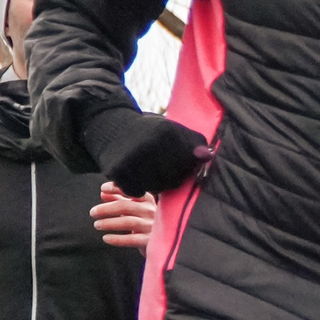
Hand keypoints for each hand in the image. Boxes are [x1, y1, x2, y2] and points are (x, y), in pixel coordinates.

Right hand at [79, 103, 208, 195]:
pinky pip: (137, 192)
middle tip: (160, 167)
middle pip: (174, 179)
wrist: (112, 127)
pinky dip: (137, 188)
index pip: (189, 165)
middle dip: (171, 178)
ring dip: (155, 184)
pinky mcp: (118, 170)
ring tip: (149, 170)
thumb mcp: (173, 130)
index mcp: (168, 132)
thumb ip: (194, 142)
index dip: (186, 168)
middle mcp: (150, 144)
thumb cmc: (150, 133)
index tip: (179, 162)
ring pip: (156, 188)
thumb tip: (208, 156)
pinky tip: (136, 175)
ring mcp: (133, 158)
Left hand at [91, 182, 157, 249]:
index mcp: (146, 200)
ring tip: (97, 224)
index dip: (116, 188)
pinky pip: (132, 239)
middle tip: (93, 212)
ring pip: (129, 222)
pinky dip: (118, 239)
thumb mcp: (132, 209)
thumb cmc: (144, 221)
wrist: (161, 243)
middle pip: (126, 206)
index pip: (131, 190)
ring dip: (110, 223)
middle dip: (107, 209)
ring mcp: (151, 226)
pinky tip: (106, 238)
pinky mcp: (150, 240)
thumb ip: (118, 199)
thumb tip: (103, 193)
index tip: (103, 189)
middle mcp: (150, 211)